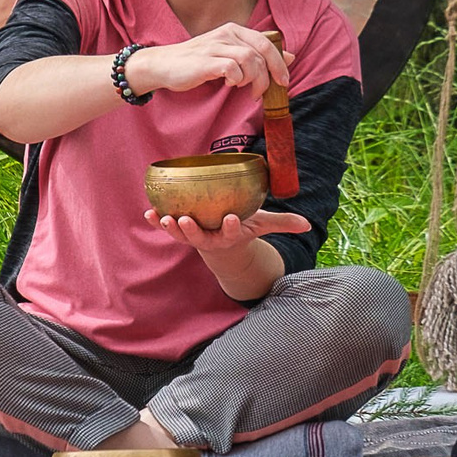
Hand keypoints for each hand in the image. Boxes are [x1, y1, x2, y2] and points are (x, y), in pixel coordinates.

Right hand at [125, 24, 292, 98]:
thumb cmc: (198, 63)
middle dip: (271, 73)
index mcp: (234, 31)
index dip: (280, 62)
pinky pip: (232, 68)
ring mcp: (215, 46)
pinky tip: (230, 84)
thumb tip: (290, 56)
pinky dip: (236, 79)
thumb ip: (256, 54)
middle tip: (271, 89)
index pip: (267, 42)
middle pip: (262, 50)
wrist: (164, 65)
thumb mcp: (229, 55)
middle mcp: (226, 34)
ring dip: (254, 79)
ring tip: (246, 90)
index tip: (283, 81)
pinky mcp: (206, 60)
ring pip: (250, 59)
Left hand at [144, 206, 313, 257]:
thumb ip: (283, 223)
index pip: (231, 231)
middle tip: (187, 220)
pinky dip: (156, 221)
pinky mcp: (180, 231)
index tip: (232, 219)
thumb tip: (308, 224)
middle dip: (192, 230)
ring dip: (171, 227)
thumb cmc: (243, 228)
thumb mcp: (262, 225)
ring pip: (181, 235)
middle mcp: (210, 239)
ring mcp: (193, 236)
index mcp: (230, 236)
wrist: (223, 244)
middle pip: (200, 236)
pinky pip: (167, 227)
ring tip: (164, 217)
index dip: (231, 227)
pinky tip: (148, 212)